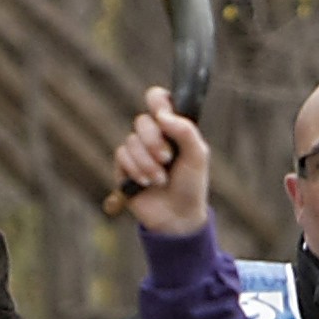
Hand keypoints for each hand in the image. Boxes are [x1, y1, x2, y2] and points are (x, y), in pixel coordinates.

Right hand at [114, 89, 211, 234]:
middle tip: (167, 159)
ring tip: (160, 180)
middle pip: (142, 121)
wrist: (177, 218)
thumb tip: (162, 116)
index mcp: (173, 127)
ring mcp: (138, 150)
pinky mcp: (124, 166)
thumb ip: (185, 131)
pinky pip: (121, 155)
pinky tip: (146, 184)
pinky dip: (135, 170)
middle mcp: (154, 135)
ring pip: (131, 140)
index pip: (159, 100)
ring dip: (147, 162)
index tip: (162, 115)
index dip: (157, 101)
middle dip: (154, 141)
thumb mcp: (197, 156)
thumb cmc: (191, 185)